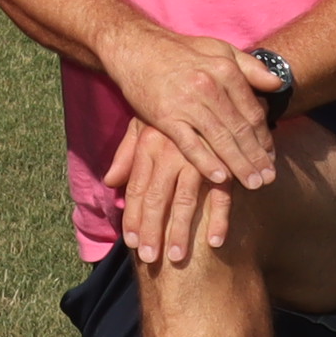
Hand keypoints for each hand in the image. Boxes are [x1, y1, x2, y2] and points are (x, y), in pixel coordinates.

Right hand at [100, 28, 276, 195]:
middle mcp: (209, 87)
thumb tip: (278, 83)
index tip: (271, 156)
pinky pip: (190, 144)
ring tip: (253, 184)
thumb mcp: (219, 49)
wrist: (136, 48)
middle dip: (257, 157)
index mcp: (226, 71)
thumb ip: (250, 66)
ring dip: (239, 165)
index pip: (252, 112)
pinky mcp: (165, 116)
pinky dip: (206, 162)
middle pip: (240, 129)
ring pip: (220, 140)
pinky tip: (220, 178)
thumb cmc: (180, 51)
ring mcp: (187, 103)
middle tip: (269, 179)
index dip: (264, 137)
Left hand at [103, 115, 237, 273]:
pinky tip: (215, 241)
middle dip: (152, 231)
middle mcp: (170, 152)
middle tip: (150, 259)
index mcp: (149, 144)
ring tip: (176, 258)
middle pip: (156, 198)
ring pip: (185, 200)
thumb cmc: (173, 107)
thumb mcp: (144, 124)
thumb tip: (110, 182)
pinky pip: (222, 194)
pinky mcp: (225, 161)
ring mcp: (198, 157)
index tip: (132, 244)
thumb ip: (127, 155)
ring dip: (181, 232)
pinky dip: (219, 218)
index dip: (133, 217)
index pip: (137, 188)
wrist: (209, 78)